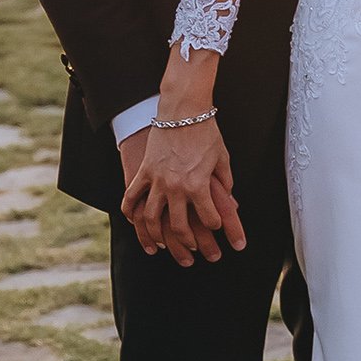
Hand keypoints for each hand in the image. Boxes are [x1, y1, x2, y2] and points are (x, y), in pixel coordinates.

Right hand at [120, 115, 243, 265]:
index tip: (217, 227)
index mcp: (199, 185)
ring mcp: (157, 180)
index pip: (208, 217)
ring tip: (162, 245)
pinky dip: (131, 213)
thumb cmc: (205, 132)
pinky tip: (136, 223)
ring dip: (157, 235)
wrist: (183, 110)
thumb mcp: (222, 158)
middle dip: (188, 242)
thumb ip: (224, 182)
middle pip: (178, 226)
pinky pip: (132, 197)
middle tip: (194, 250)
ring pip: (151, 218)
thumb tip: (229, 199)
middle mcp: (176, 186)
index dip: (216, 226)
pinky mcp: (144, 172)